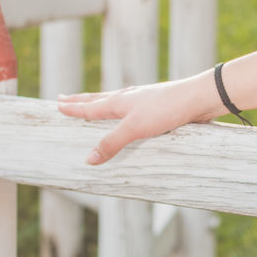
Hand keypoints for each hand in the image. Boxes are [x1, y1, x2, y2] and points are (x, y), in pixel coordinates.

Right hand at [57, 73, 219, 164]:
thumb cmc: (167, 108)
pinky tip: (129, 113)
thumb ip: (112, 142)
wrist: (200, 97)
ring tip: (93, 102)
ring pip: (115, 102)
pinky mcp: (158, 107)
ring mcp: (145, 101)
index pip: (90, 106)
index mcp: (120, 101)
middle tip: (63, 97)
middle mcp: (130, 98)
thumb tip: (89, 159)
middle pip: (99, 99)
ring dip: (100, 102)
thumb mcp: (135, 128)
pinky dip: (122, 111)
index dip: (73, 107)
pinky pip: (132, 110)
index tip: (56, 104)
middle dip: (81, 100)